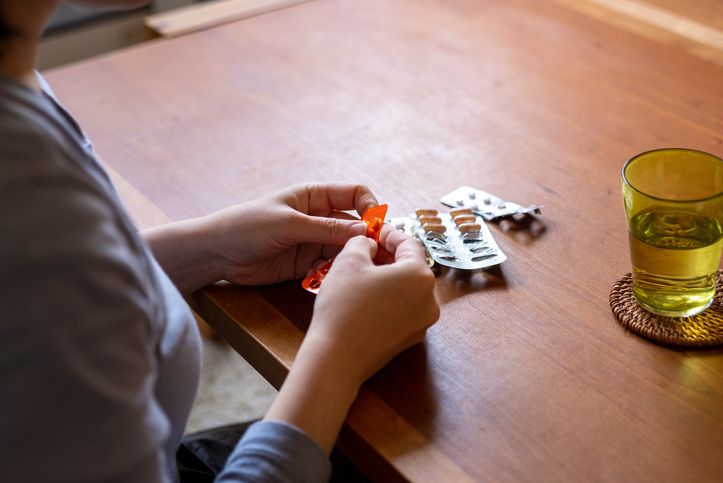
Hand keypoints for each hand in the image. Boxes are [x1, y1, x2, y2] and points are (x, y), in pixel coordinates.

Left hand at [207, 182, 377, 285]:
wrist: (216, 253)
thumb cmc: (246, 226)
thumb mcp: (288, 225)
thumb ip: (325, 228)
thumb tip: (364, 229)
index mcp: (314, 197)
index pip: (354, 194)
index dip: (370, 207)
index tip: (376, 226)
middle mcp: (317, 218)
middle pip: (353, 226)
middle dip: (365, 240)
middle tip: (376, 257)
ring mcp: (312, 241)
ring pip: (343, 250)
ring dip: (348, 260)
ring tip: (350, 271)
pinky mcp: (305, 264)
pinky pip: (328, 268)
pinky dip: (332, 274)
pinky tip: (327, 279)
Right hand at [305, 224, 439, 384]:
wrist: (336, 358)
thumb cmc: (343, 308)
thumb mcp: (348, 260)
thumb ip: (362, 243)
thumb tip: (369, 244)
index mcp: (420, 276)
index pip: (409, 244)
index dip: (388, 233)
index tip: (374, 230)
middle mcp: (429, 300)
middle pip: (410, 267)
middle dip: (387, 256)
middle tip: (365, 250)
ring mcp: (421, 323)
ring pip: (405, 289)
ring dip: (385, 278)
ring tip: (360, 273)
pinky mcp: (408, 339)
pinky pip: (400, 309)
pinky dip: (386, 298)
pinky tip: (363, 296)